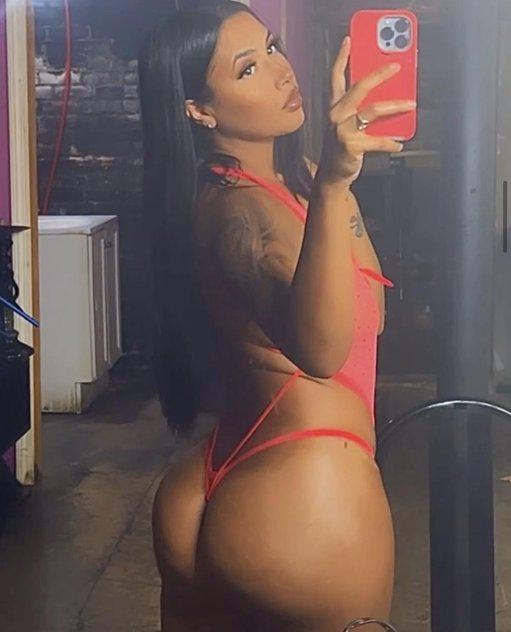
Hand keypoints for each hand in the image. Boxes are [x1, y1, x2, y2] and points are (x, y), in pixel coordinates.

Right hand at [317, 36, 416, 187]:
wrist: (333, 174)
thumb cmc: (344, 147)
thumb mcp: (349, 125)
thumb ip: (363, 110)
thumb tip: (391, 97)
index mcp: (336, 107)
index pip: (336, 77)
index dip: (342, 58)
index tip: (349, 40)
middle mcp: (337, 115)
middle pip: (359, 87)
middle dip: (379, 75)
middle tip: (397, 67)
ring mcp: (342, 130)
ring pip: (372, 111)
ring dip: (395, 106)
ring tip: (411, 104)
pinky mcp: (350, 146)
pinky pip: (376, 140)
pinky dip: (390, 142)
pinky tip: (399, 143)